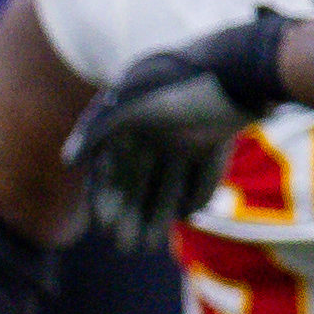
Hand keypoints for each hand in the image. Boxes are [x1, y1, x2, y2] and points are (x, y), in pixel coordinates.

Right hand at [64, 10, 288, 254]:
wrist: (245, 66)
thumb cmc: (180, 84)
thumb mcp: (128, 103)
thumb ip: (94, 130)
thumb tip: (68, 161)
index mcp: (129, 117)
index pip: (110, 166)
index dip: (105, 197)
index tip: (106, 225)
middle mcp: (155, 127)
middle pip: (138, 180)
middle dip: (131, 214)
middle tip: (127, 247)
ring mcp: (187, 133)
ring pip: (168, 182)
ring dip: (158, 213)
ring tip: (150, 245)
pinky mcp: (217, 137)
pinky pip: (203, 174)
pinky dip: (197, 193)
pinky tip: (189, 214)